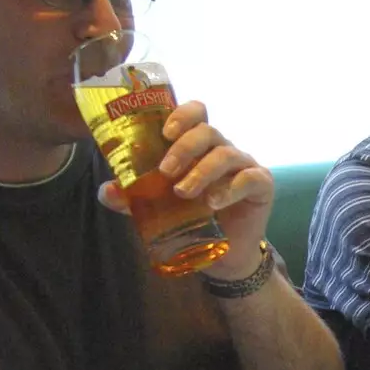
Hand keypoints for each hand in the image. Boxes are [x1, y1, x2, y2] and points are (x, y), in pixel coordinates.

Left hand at [97, 101, 273, 277]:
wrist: (223, 257)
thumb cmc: (192, 222)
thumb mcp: (157, 208)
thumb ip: (134, 197)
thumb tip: (107, 190)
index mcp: (199, 146)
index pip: (196, 113)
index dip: (182, 114)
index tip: (164, 132)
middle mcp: (222, 150)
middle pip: (208, 131)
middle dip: (184, 147)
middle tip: (165, 171)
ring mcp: (244, 166)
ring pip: (226, 154)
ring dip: (202, 171)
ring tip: (184, 193)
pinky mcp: (262, 185)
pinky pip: (249, 178)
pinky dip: (229, 189)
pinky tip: (213, 203)